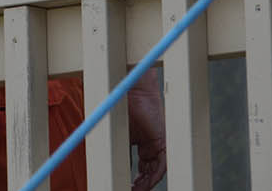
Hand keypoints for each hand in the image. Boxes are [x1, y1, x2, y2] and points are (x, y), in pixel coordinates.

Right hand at [127, 71, 166, 190]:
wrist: (128, 91)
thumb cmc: (120, 106)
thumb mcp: (116, 135)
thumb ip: (116, 151)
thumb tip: (109, 166)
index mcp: (141, 144)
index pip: (138, 168)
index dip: (131, 180)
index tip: (124, 187)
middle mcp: (151, 146)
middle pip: (147, 172)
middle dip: (140, 185)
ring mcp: (158, 144)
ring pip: (156, 171)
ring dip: (146, 183)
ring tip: (135, 190)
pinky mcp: (163, 141)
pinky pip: (162, 164)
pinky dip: (155, 175)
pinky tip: (145, 183)